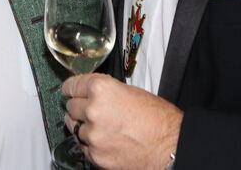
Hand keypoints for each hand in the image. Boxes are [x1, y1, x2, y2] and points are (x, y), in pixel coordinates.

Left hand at [63, 74, 181, 169]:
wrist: (170, 148)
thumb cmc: (159, 121)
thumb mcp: (131, 92)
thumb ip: (106, 91)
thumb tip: (91, 93)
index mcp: (101, 89)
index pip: (72, 85)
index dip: (72, 88)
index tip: (70, 90)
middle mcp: (93, 110)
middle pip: (70, 106)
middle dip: (79, 107)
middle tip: (90, 110)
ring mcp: (93, 135)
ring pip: (74, 127)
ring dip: (83, 126)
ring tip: (101, 127)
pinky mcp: (95, 155)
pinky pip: (82, 146)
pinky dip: (90, 143)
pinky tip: (104, 140)